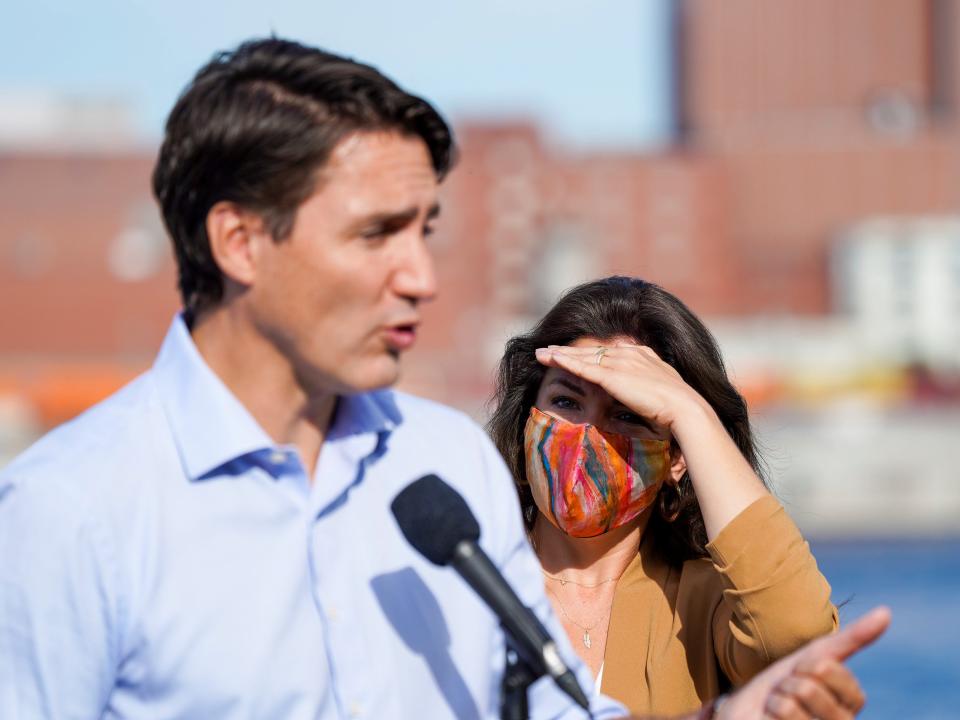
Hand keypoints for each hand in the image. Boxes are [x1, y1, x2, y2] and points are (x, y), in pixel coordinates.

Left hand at [534, 343, 703, 432]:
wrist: (685, 407)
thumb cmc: (678, 407)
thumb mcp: (663, 391)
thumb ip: (648, 389)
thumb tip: (640, 400)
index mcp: (642, 355)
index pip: (608, 352)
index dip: (589, 354)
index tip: (576, 355)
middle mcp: (629, 354)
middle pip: (591, 351)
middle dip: (568, 350)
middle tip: (548, 350)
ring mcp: (620, 363)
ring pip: (582, 356)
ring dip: (559, 354)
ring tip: (541, 353)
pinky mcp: (612, 376)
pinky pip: (582, 367)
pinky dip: (564, 362)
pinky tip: (549, 359)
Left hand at [717, 606, 890, 718]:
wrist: (749, 712)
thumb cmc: (785, 685)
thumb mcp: (815, 657)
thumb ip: (853, 639)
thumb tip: (886, 612)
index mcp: (849, 704)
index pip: (829, 668)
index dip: (808, 664)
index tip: (801, 674)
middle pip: (811, 683)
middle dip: (791, 680)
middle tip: (788, 692)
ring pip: (799, 696)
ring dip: (779, 696)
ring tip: (779, 707)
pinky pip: (786, 711)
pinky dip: (772, 710)